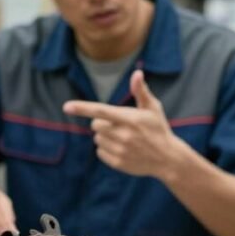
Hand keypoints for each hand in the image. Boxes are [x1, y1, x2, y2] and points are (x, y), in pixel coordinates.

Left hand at [63, 70, 186, 179]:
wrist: (168, 159)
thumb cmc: (158, 128)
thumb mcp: (153, 108)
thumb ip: (141, 91)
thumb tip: (137, 73)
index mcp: (130, 119)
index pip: (101, 111)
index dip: (83, 108)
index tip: (66, 107)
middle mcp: (124, 135)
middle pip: (96, 125)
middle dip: (103, 123)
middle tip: (119, 125)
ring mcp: (121, 150)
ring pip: (97, 138)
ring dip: (105, 136)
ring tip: (123, 138)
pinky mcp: (118, 163)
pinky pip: (100, 152)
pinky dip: (106, 149)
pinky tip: (122, 148)